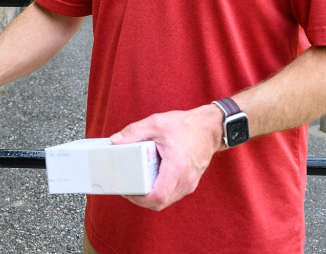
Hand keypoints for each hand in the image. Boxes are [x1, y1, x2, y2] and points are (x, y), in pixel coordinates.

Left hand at [109, 104, 224, 210]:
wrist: (210, 128)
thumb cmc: (186, 125)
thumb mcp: (157, 123)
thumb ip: (134, 131)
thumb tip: (115, 140)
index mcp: (177, 167)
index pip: (158, 196)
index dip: (140, 199)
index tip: (127, 191)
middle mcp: (185, 180)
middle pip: (160, 202)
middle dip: (141, 199)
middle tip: (128, 188)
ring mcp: (189, 183)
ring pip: (167, 201)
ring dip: (151, 197)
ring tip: (137, 184)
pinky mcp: (190, 182)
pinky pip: (173, 194)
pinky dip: (160, 192)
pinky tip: (150, 181)